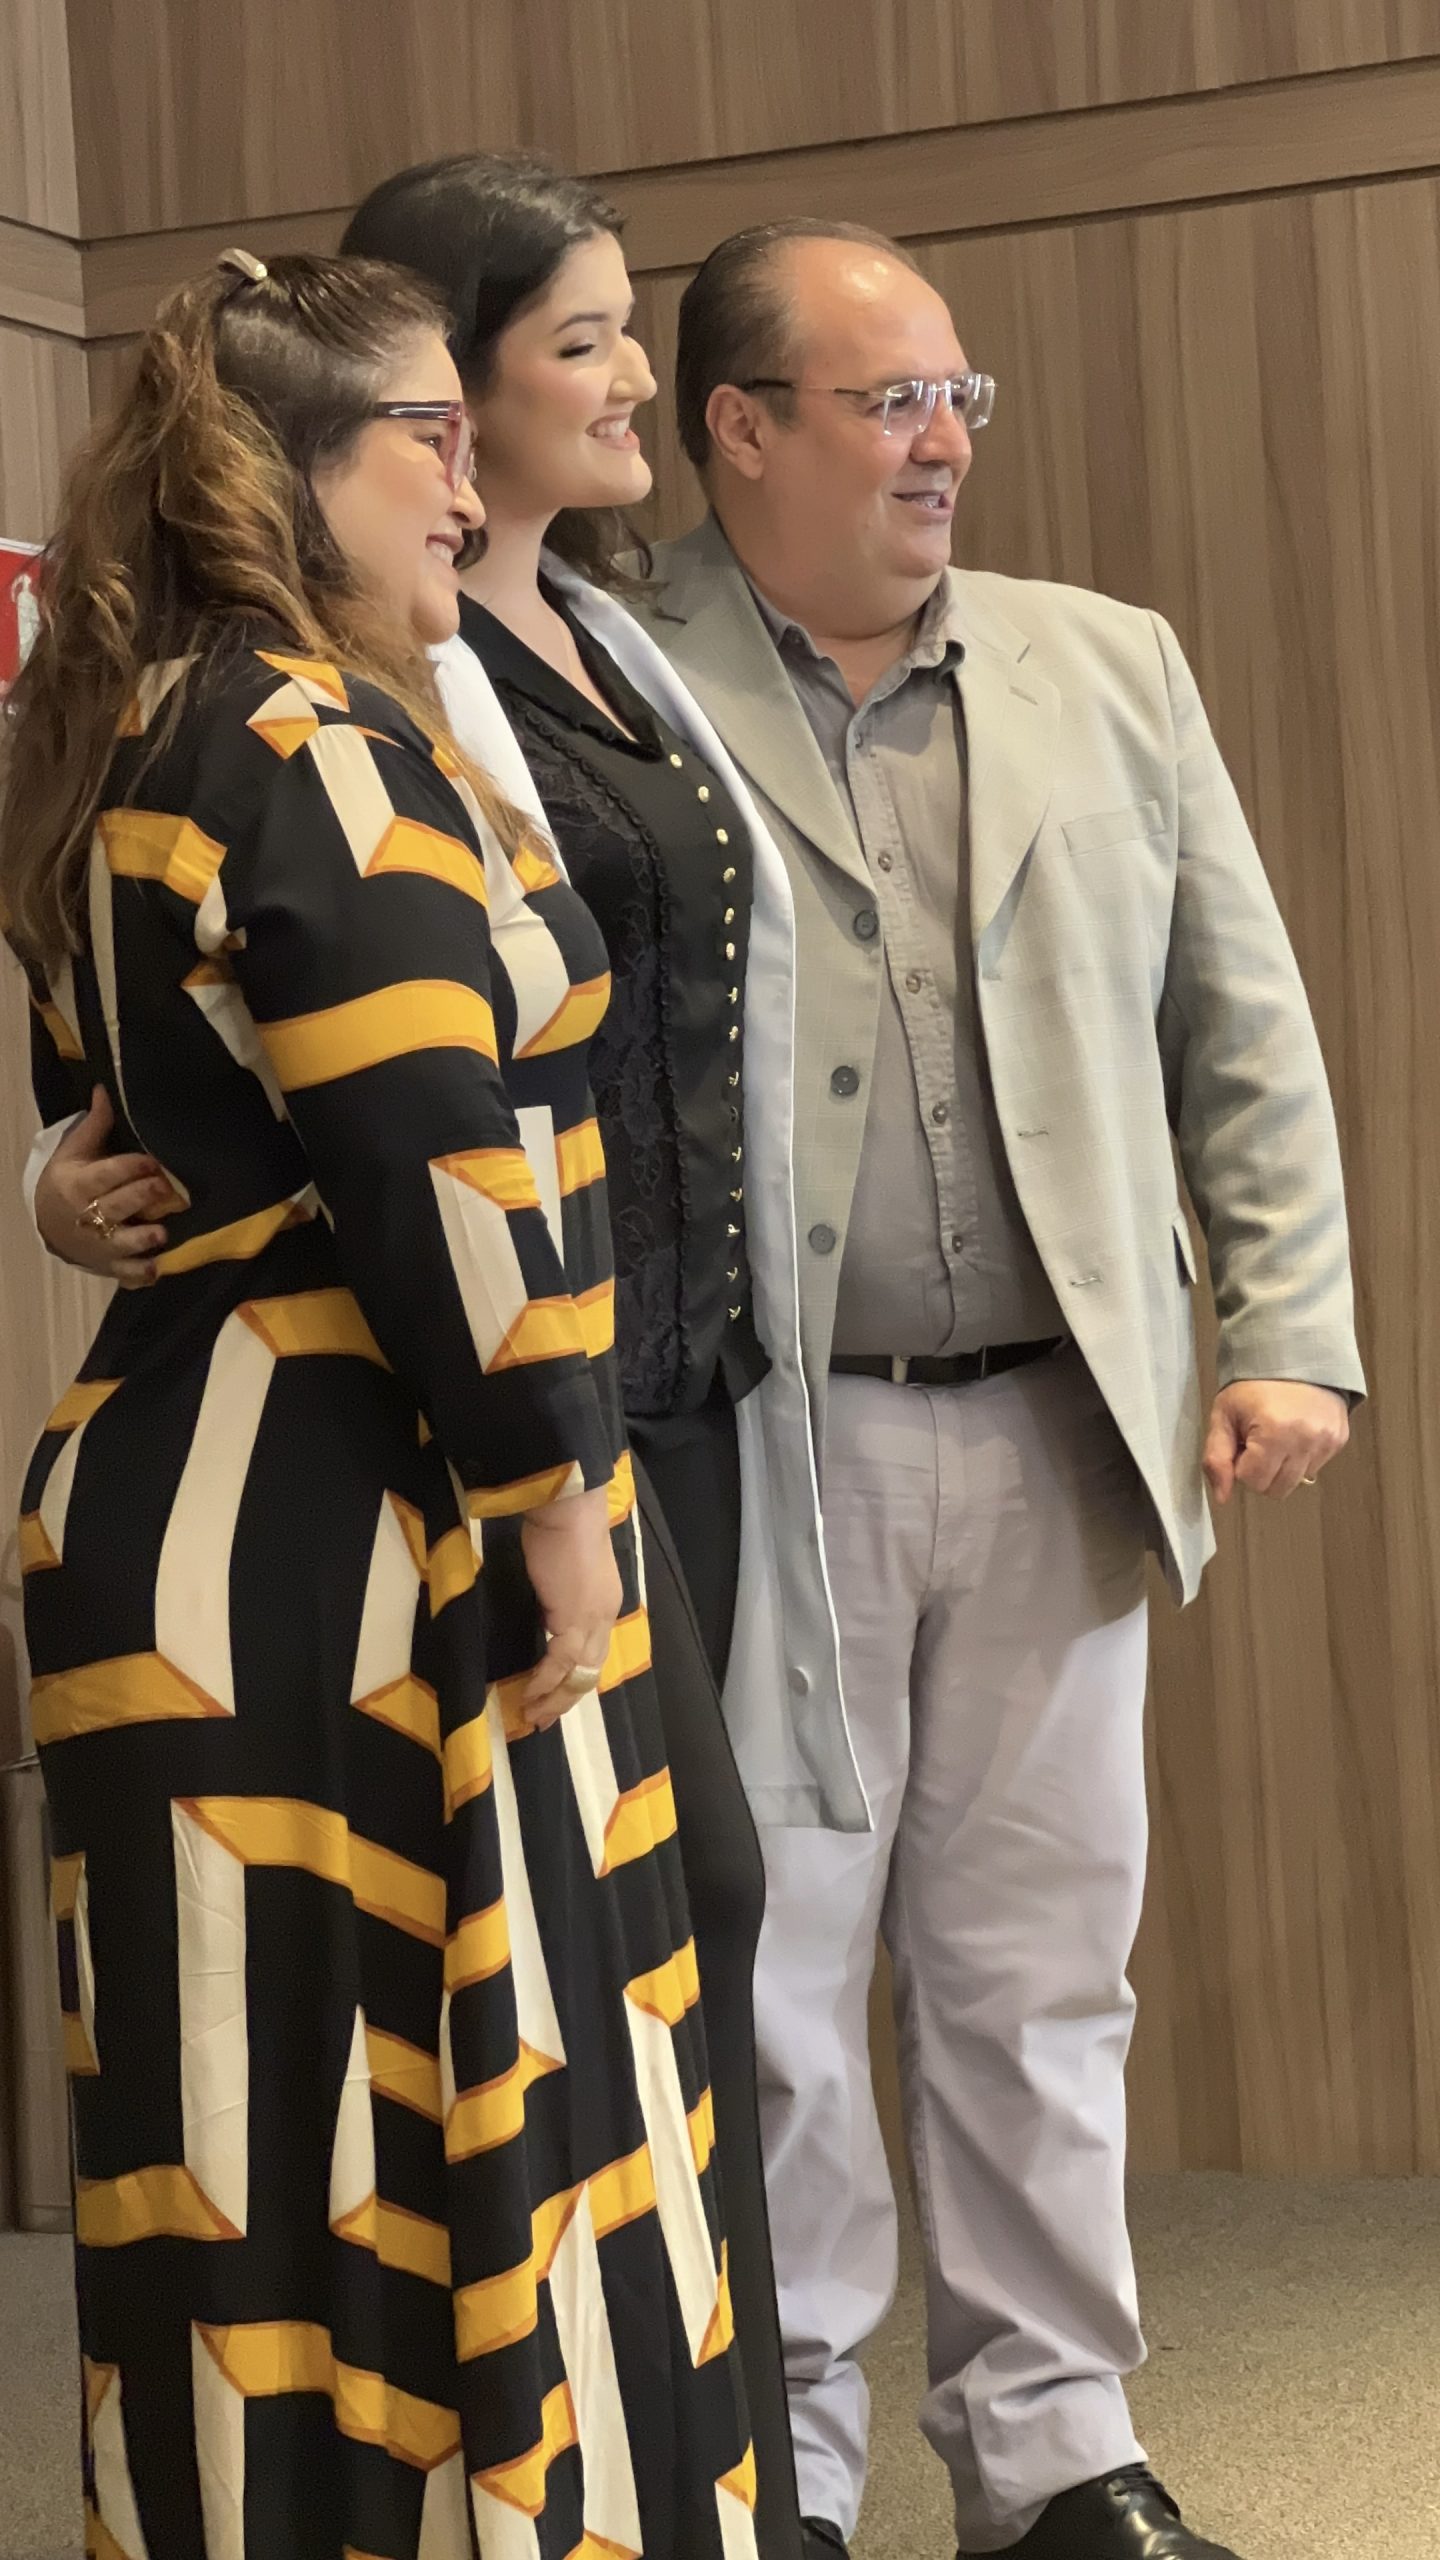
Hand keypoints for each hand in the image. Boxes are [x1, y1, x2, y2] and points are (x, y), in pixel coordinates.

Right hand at [33, 1088, 174, 1288]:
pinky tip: (157, 1271)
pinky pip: (125, 1274)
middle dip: (140, 1198)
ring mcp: (99, 1245)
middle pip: (115, 1207)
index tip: (151, 1161)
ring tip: (161, 1235)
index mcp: (79, 1184)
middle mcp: (88, 1216)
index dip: (128, 1168)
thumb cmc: (68, 1181)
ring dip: (141, 1241)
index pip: (105, 1174)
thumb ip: (95, 1124)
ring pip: (120, 1245)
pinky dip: (140, 1276)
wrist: (48, 1223)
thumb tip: (104, 1089)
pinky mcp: (109, 1266)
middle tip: (165, 1190)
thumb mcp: (74, 1152)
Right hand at [520, 1487, 622, 1731]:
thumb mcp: (561, 1571)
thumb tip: (546, 1613)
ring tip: (532, 1715)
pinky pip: (561, 1662)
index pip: (592, 1652)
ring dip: (555, 1697)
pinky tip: (528, 1693)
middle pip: (590, 1669)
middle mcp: (604, 1616)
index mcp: (603, 1604)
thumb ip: (558, 1596)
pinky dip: (545, 1681)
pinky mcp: (575, 1618)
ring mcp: (593, 1618)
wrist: (566, 1508)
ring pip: (579, 1673)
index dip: (574, 1678)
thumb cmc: (559, 1529)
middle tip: (542, 1719)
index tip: (552, 1697)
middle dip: (566, 1699)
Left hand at [1203, 1380, 1349, 1504]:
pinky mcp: (1339, 1439)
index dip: (1242, 1464)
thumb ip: (1216, 1458)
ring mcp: (1327, 1441)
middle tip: (1258, 1441)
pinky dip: (1301, 1457)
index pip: (1252, 1481)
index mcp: (1275, 1433)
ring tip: (1276, 1435)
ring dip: (1282, 1466)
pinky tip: (1294, 1432)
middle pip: (1277, 1489)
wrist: (1293, 1354)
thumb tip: (1222, 1498)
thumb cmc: (1254, 1384)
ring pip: (1297, 1481)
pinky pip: (1315, 1467)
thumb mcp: (1224, 1415)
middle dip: (1262, 1471)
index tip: (1243, 1440)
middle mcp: (1306, 1440)